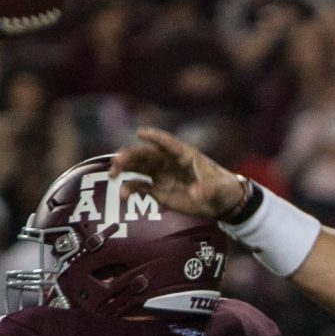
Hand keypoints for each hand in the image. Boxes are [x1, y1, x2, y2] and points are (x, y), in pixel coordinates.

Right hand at [113, 126, 249, 219]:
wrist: (221, 203)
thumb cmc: (221, 188)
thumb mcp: (218, 188)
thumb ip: (207, 189)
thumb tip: (195, 194)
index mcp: (184, 154)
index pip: (167, 143)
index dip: (154, 137)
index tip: (140, 132)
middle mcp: (168, 161)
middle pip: (146, 154)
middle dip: (130, 156)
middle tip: (117, 161)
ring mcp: (161, 174)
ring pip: (138, 167)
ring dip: (123, 168)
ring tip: (113, 174)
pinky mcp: (157, 190)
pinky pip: (139, 186)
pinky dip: (129, 189)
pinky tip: (123, 197)